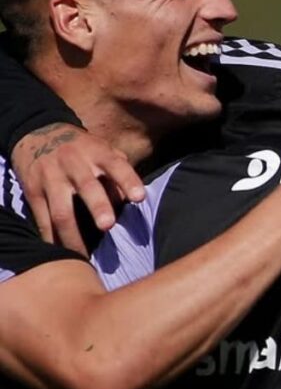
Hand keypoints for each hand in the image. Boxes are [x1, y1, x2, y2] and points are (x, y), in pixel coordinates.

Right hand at [12, 123, 144, 253]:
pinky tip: (60, 252)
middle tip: (108, 226)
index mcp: (97, 153)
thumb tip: (130, 201)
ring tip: (83, 254)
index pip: (116, 165)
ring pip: (61, 209)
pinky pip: (41, 218)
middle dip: (98, 206)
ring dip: (72, 234)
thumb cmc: (84, 149)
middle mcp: (74, 163)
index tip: (140, 198)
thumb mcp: (103, 151)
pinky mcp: (33, 191)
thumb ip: (119, 171)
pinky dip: (50, 237)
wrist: (39, 134)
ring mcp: (51, 177)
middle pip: (87, 186)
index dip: (128, 181)